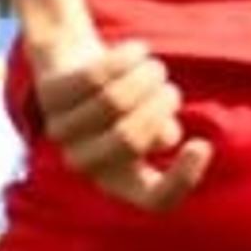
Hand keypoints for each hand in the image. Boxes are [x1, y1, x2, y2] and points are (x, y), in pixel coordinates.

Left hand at [27, 35, 208, 211]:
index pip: (155, 200)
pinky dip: (127, 57)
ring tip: (154, 68)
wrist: (76, 63)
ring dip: (148, 77)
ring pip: (115, 102)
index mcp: (117, 180)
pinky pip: (96, 76)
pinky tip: (137, 50)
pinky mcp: (50, 95)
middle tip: (169, 89)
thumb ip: (160, 133)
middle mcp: (83, 164)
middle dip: (161, 106)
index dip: (182, 179)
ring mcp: (61, 132)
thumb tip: (162, 136)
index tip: (200, 145)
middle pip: (132, 139)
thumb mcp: (151, 122)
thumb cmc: (126, 100)